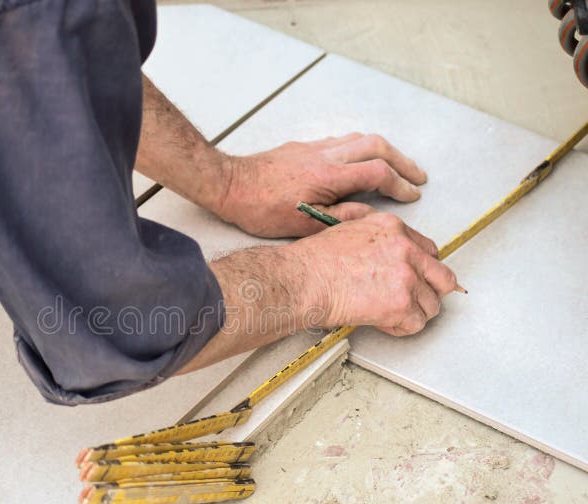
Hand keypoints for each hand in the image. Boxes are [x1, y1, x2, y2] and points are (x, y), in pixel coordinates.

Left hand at [214, 133, 427, 237]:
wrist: (228, 185)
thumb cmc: (260, 209)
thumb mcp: (304, 225)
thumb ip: (341, 217)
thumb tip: (371, 213)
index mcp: (329, 176)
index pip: (378, 174)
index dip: (400, 184)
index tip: (411, 194)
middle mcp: (325, 155)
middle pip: (376, 146)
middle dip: (401, 161)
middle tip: (416, 175)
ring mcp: (313, 148)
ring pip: (358, 138)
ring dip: (382, 150)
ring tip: (394, 165)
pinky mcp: (301, 147)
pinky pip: (340, 140)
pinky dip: (359, 147)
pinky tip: (358, 159)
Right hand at [288, 212, 457, 335]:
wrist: (304, 281)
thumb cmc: (315, 262)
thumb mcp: (350, 231)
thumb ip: (377, 240)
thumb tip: (384, 255)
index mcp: (393, 229)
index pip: (429, 250)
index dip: (423, 269)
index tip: (417, 279)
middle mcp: (406, 250)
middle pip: (442, 277)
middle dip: (430, 292)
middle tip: (415, 301)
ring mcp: (406, 278)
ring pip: (432, 304)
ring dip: (414, 313)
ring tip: (391, 314)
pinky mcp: (401, 304)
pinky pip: (416, 324)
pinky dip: (401, 328)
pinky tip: (384, 323)